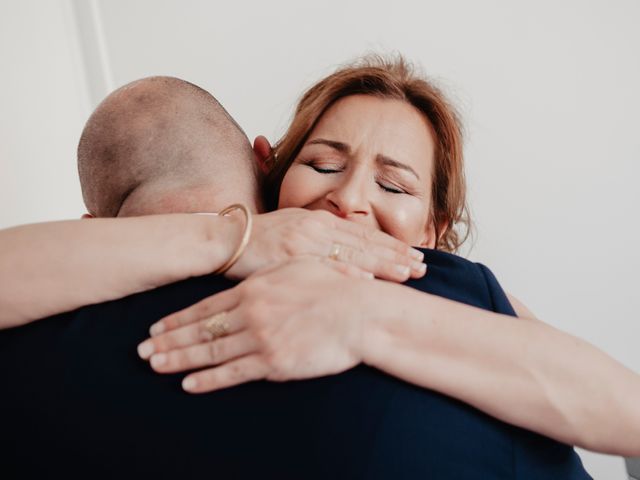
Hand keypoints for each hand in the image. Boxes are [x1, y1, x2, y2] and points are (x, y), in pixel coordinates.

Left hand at [137, 258, 374, 392]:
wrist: (360, 312)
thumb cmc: (334, 287)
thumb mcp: (297, 269)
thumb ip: (268, 278)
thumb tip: (251, 283)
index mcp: (254, 290)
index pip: (206, 307)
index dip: (178, 319)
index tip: (157, 327)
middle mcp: (250, 313)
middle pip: (200, 329)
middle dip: (168, 340)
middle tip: (142, 349)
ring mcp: (260, 339)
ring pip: (210, 352)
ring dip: (179, 359)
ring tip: (155, 365)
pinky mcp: (274, 363)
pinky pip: (233, 373)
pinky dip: (208, 380)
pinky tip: (188, 384)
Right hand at [225, 208, 425, 281]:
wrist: (224, 240)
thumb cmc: (259, 240)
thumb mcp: (294, 232)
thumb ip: (320, 239)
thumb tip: (347, 253)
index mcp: (319, 221)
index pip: (364, 234)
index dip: (391, 245)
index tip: (415, 254)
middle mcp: (316, 227)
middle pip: (365, 243)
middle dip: (396, 255)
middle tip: (423, 267)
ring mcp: (304, 241)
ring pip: (352, 254)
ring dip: (382, 265)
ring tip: (408, 274)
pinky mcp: (289, 256)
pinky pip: (323, 267)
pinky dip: (346, 275)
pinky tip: (367, 283)